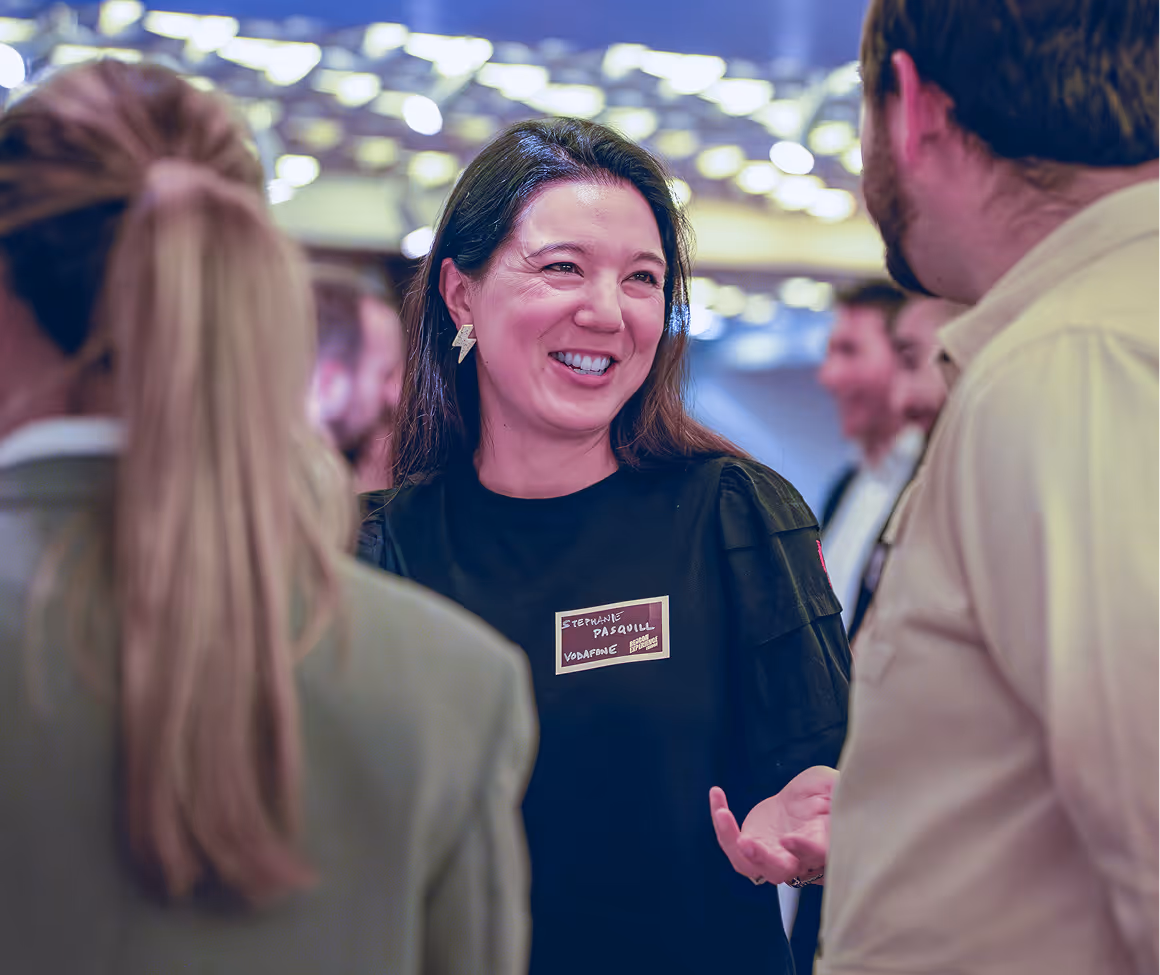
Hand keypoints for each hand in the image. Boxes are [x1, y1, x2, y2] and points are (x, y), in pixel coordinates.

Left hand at [709, 766, 837, 885]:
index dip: (805, 850)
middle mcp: (797, 859)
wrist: (802, 804)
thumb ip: (839, 789)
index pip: (818, 855)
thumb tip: (844, 786)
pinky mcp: (751, 849)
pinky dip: (721, 822)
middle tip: (747, 844)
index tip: (790, 838)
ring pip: (752, 865)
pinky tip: (717, 794)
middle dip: (764, 860)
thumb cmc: (824, 795)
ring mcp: (772, 857)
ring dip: (735, 846)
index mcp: (824, 843)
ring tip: (723, 815)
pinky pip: (731, 844)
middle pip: (781, 870)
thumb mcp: (833, 786)